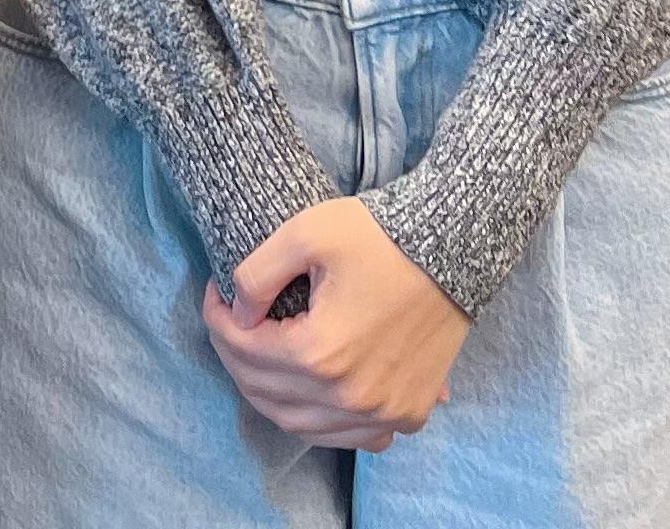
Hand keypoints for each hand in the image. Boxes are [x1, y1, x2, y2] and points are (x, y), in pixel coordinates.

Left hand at [199, 198, 469, 449]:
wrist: (454, 247)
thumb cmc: (378, 235)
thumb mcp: (305, 233)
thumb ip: (255, 276)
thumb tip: (238, 314)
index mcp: (320, 354)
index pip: (244, 350)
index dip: (217, 320)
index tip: (216, 293)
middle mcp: (350, 397)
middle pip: (265, 393)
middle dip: (235, 355)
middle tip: (230, 323)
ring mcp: (382, 413)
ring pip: (301, 425)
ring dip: (270, 393)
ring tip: (259, 354)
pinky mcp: (408, 413)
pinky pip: (350, 436)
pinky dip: (319, 421)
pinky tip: (308, 391)